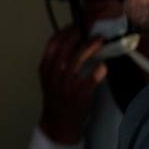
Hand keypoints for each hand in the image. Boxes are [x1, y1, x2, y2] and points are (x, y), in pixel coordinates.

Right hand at [38, 25, 106, 142]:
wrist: (59, 122)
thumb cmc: (56, 98)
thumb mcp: (49, 78)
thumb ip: (56, 61)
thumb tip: (70, 42)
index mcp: (45, 68)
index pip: (52, 43)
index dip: (64, 32)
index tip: (74, 26)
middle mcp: (53, 74)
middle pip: (64, 47)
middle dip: (77, 34)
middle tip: (87, 29)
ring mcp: (66, 83)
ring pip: (77, 58)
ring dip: (89, 46)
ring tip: (98, 40)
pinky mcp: (80, 92)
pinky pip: (92, 76)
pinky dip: (99, 69)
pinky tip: (103, 66)